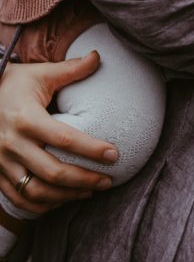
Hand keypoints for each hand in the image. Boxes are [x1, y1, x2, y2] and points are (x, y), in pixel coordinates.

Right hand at [0, 53, 116, 213]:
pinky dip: (43, 205)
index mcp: (26, 118)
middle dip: (84, 180)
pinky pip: (20, 199)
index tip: (114, 154)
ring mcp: (1, 162)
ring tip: (90, 191)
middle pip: (52, 172)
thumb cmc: (15, 84)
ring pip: (36, 191)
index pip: (64, 139)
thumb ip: (70, 69)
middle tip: (108, 180)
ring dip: (66, 196)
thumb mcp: (40, 74)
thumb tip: (98, 56)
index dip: (91, 149)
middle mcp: (12, 144)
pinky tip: (63, 199)